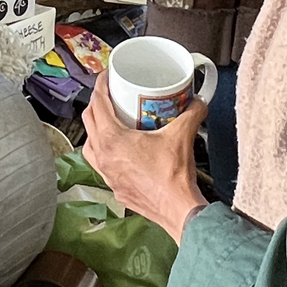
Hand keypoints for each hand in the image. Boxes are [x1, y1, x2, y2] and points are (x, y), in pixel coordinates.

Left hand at [82, 72, 209, 242]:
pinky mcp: (115, 186)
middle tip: (112, 94)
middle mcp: (104, 157)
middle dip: (98, 103)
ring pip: (90, 143)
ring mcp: (107, 174)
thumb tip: (197, 102)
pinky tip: (118, 149)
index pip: (98, 104)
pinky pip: (100, 163)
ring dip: (97, 128)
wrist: (177, 210)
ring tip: (112, 120)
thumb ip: (192, 113)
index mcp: (112, 140)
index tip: (107, 76)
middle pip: (89, 121)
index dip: (100, 85)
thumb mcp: (182, 136)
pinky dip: (104, 151)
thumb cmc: (173, 178)